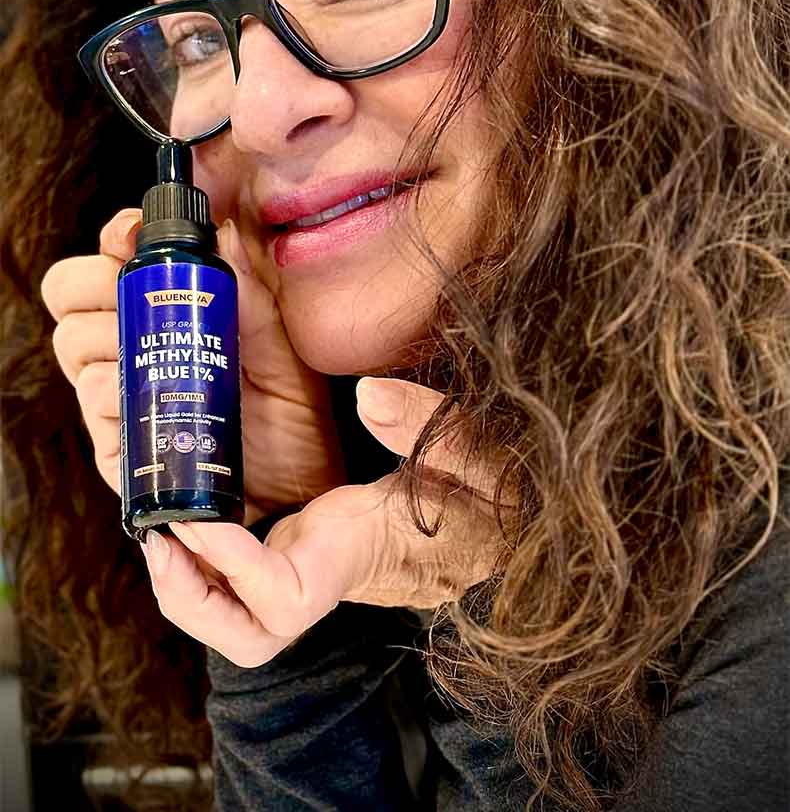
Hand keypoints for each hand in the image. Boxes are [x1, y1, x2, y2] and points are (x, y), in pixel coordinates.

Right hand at [40, 209, 345, 526]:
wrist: (300, 488)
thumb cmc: (292, 415)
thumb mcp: (281, 346)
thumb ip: (252, 292)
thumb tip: (224, 232)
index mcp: (166, 316)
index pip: (112, 261)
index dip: (115, 239)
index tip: (133, 238)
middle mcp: (130, 350)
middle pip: (73, 297)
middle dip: (98, 285)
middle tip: (139, 297)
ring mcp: (120, 397)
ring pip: (76, 346)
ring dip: (109, 340)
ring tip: (159, 355)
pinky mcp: (118, 446)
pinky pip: (94, 404)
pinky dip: (115, 393)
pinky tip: (148, 398)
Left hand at [140, 378, 506, 667]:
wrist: (494, 525)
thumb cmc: (490, 498)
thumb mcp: (477, 453)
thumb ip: (431, 425)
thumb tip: (370, 396)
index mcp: (362, 560)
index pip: (285, 598)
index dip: (233, 568)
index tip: (197, 520)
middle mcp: (328, 579)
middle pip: (247, 637)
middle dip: (192, 601)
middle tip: (156, 538)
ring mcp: (312, 570)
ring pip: (238, 617)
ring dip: (188, 584)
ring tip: (156, 523)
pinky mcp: (305, 551)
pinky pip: (242, 577)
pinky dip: (207, 554)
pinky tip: (188, 506)